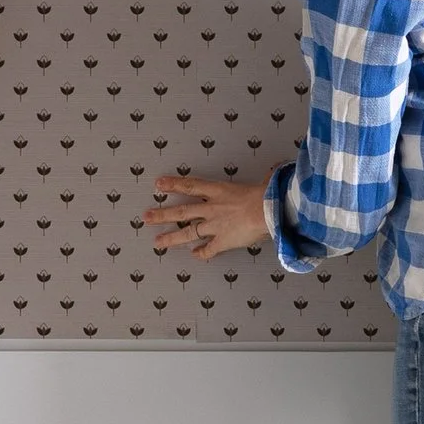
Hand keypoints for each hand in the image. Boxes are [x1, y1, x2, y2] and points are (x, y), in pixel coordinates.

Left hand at [146, 173, 274, 259]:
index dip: (173, 184)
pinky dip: (201, 254)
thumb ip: (266, 177)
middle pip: (181, 212)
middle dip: (162, 215)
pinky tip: (194, 256)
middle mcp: (212, 208)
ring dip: (172, 238)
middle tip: (146, 217)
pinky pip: (209, 250)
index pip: (190, 186)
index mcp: (219, 190)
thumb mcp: (265, 181)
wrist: (269, 212)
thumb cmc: (268, 195)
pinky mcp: (223, 242)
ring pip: (188, 232)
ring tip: (157, 242)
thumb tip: (277, 167)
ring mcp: (215, 226)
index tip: (158, 184)